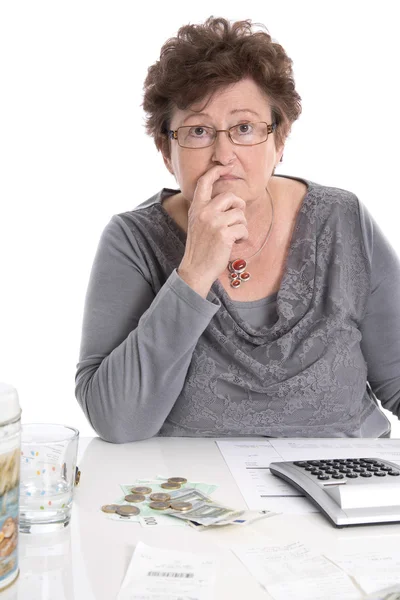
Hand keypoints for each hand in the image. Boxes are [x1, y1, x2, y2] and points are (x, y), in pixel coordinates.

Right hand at [177, 164, 247, 296]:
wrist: (196, 269)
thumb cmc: (200, 248)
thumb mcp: (197, 224)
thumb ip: (207, 210)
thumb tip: (229, 200)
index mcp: (196, 208)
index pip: (204, 182)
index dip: (215, 172)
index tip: (225, 167)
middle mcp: (204, 212)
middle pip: (231, 196)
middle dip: (239, 206)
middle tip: (238, 219)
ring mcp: (214, 222)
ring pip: (240, 214)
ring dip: (241, 226)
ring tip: (234, 236)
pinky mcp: (224, 234)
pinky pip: (243, 229)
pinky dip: (243, 237)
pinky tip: (235, 243)